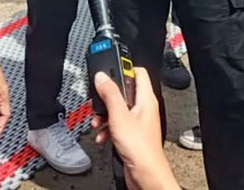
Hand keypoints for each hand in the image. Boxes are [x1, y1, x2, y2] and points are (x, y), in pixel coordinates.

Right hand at [91, 68, 179, 189]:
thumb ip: (110, 94)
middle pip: (123, 91)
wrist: (145, 175)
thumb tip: (102, 76)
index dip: (123, 68)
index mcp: (146, 99)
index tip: (109, 69)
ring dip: (104, 114)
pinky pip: (116, 124)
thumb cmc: (140, 148)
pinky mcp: (131, 134)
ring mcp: (137, 121)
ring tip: (97, 121)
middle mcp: (143, 108)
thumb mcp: (119, 116)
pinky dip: (107, 127)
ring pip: (117, 109)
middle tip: (98, 100)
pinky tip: (102, 134)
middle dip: (107, 96)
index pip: (137, 72)